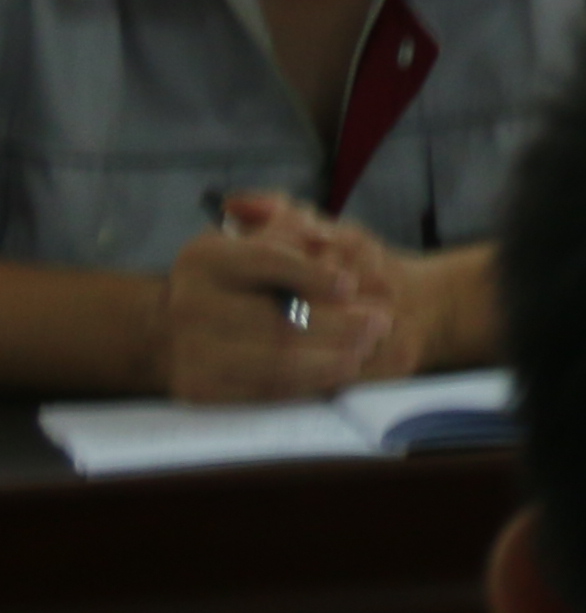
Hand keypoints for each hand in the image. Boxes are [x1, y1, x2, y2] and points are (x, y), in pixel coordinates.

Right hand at [166, 201, 400, 403]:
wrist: (176, 326)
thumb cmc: (239, 273)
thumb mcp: (257, 233)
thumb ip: (291, 221)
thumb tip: (320, 233)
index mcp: (204, 258)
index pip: (266, 262)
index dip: (311, 274)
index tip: (350, 285)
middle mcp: (189, 304)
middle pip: (276, 321)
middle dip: (336, 324)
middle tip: (381, 321)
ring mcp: (190, 351)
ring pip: (274, 362)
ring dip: (329, 358)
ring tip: (367, 348)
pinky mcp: (200, 389)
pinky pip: (264, 391)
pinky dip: (308, 382)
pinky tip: (341, 370)